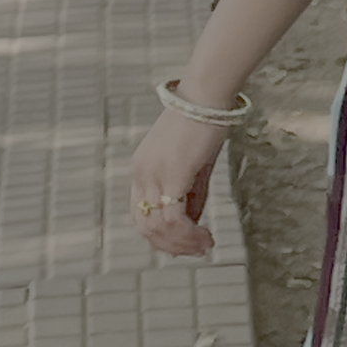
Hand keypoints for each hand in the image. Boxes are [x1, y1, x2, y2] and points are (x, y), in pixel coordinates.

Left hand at [130, 102, 228, 256]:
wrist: (207, 96)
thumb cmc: (203, 123)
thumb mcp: (195, 165)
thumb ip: (191, 194)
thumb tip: (194, 223)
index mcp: (141, 170)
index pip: (140, 215)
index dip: (160, 237)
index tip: (184, 244)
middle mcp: (141, 174)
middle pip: (145, 227)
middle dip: (171, 245)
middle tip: (197, 250)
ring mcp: (154, 174)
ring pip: (160, 227)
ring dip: (183, 243)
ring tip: (205, 245)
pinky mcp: (172, 174)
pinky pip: (175, 218)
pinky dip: (189, 234)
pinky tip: (206, 236)